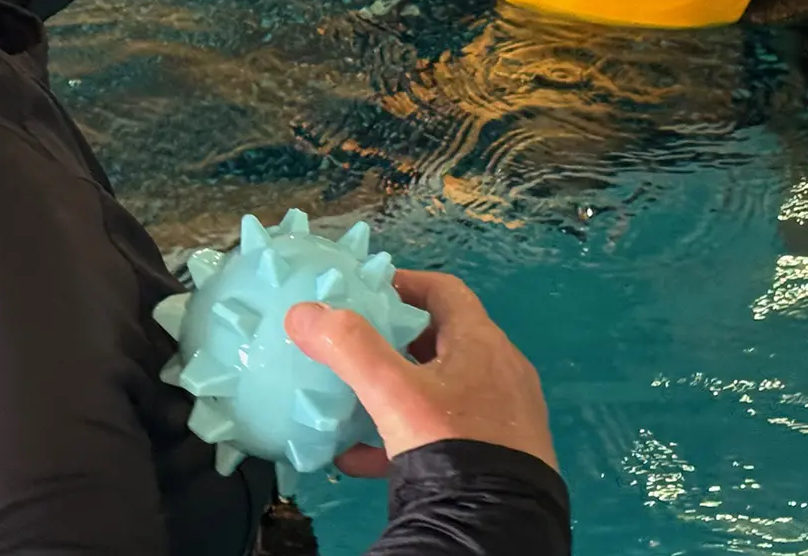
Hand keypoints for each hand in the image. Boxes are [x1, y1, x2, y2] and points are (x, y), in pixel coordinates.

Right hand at [284, 270, 557, 477]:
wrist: (498, 524)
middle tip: (358, 350)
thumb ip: (349, 349)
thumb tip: (303, 313)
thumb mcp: (393, 393)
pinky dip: (409, 435)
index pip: (445, 291)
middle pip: (444, 340)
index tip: (369, 291)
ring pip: (445, 390)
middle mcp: (501, 371)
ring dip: (401, 393)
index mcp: (482, 343)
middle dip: (397, 343)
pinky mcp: (501, 454)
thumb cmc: (450, 442)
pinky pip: (450, 432)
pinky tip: (364, 458)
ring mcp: (504, 415)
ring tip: (357, 405)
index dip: (406, 285)